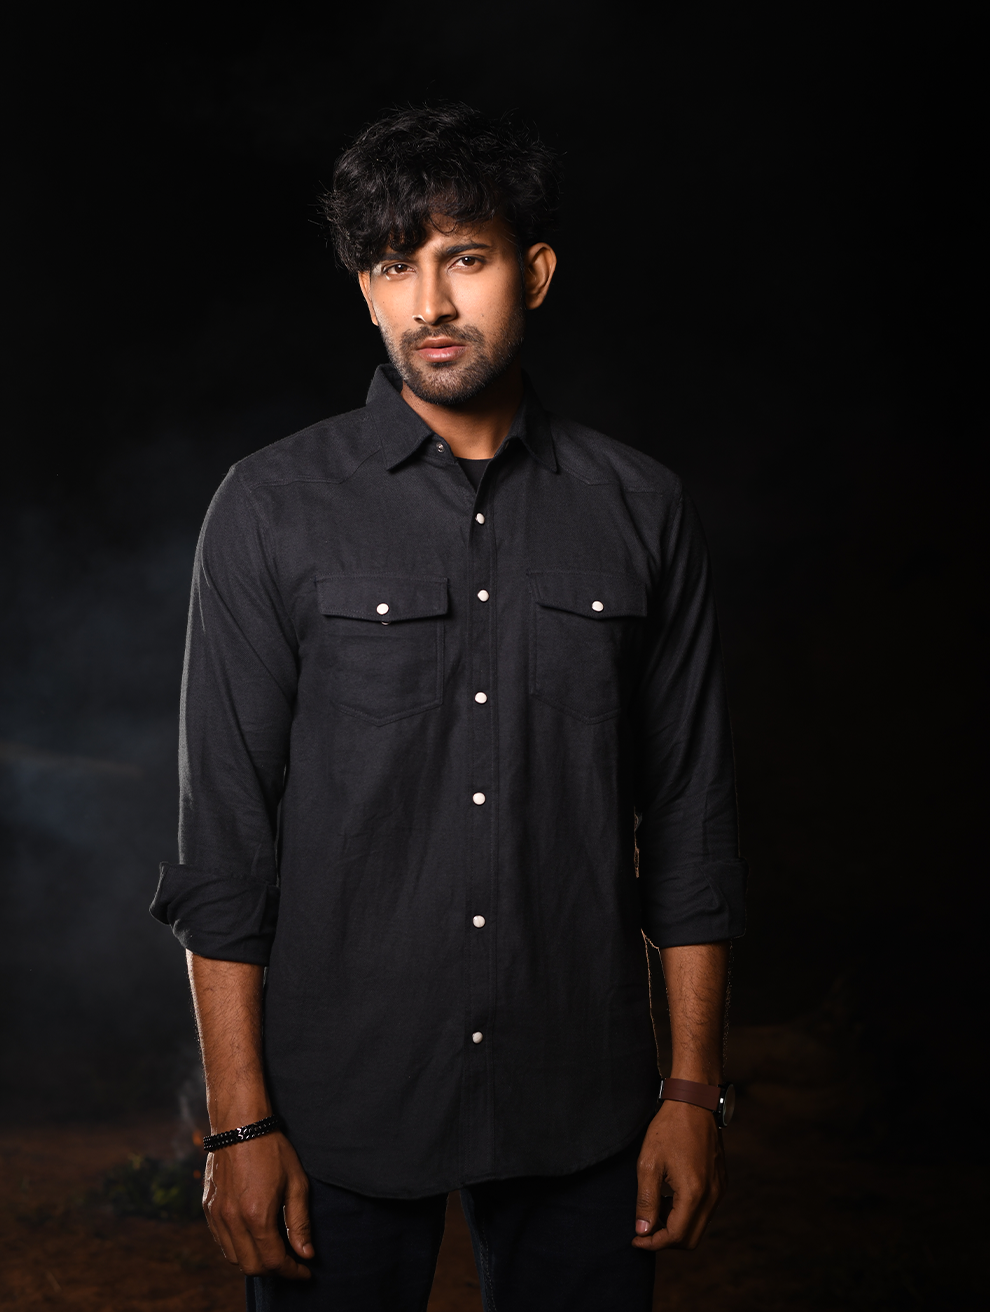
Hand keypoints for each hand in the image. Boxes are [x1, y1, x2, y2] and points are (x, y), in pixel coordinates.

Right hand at [202, 1131, 313, 1278]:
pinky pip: (221, 1241)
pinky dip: (237, 1248)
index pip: (274, 1261)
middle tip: (290, 1263)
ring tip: (272, 1251)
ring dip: (254, 1261)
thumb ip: (300, 1221)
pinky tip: (252, 1238)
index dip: (292, 1271)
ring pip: (233, 1258)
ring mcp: (217, 1215)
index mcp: (257, 1215)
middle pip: (251, 1267)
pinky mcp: (207, 1208)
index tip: (305, 1271)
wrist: (240, 1124)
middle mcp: (233, 1220)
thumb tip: (306, 1253)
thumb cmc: (272, 1149)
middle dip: (274, 1271)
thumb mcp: (296, 1182)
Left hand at [632, 1099, 725, 1249]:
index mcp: (694, 1192)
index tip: (636, 1238)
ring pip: (699, 1226)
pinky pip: (705, 1210)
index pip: (676, 1236)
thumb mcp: (649, 1162)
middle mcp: (712, 1195)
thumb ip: (646, 1200)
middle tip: (644, 1228)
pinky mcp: (721, 1182)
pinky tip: (669, 1196)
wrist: (694, 1101)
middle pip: (690, 1239)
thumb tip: (643, 1231)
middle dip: (665, 1239)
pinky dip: (686, 1213)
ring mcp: (719, 1189)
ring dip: (676, 1225)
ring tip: (654, 1207)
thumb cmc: (669, 1128)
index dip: (653, 1243)